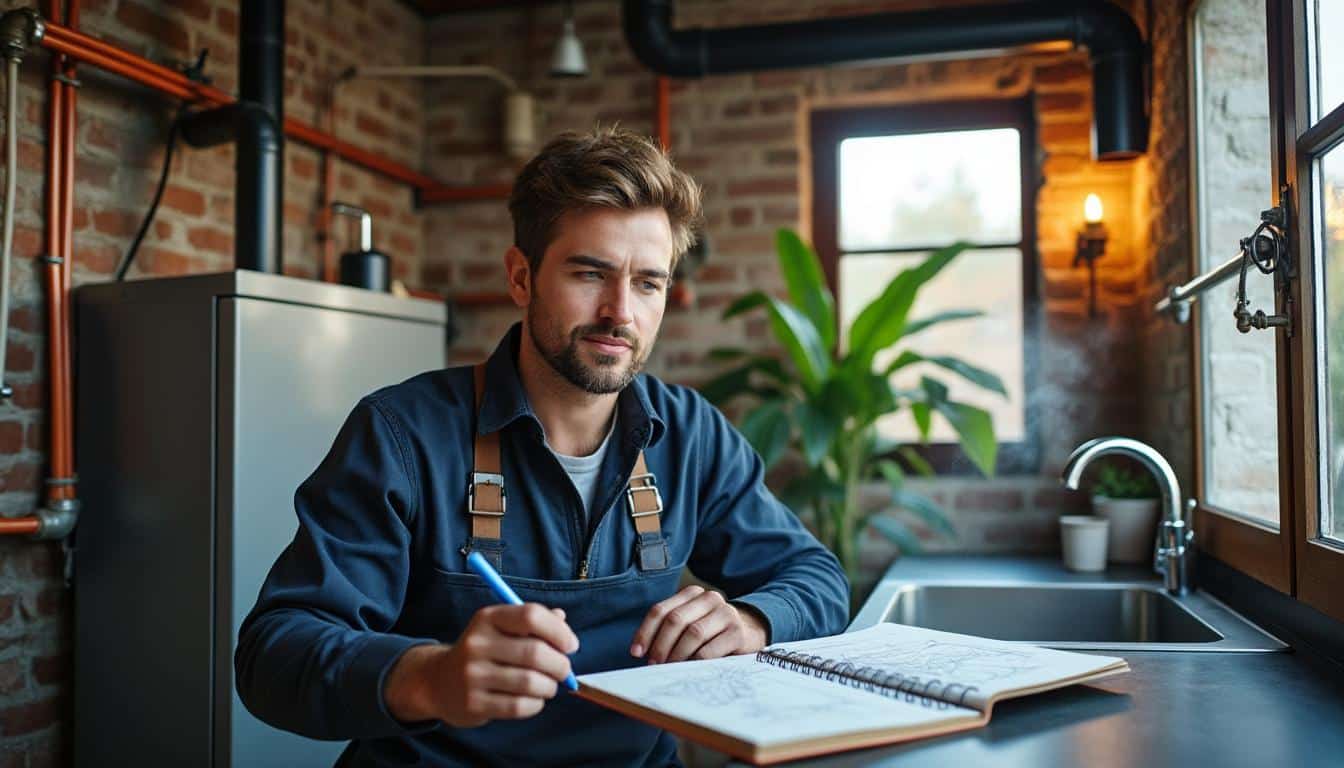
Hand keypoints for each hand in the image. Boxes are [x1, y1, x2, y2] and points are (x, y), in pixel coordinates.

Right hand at [384, 604, 578, 727]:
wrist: (439, 681)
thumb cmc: (484, 652)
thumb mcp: (502, 628)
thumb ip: (533, 622)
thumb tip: (562, 620)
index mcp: (488, 618)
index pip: (531, 616)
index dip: (559, 631)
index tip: (570, 645)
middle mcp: (477, 643)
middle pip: (535, 652)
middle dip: (561, 665)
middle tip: (564, 671)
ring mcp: (473, 675)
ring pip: (531, 682)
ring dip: (550, 686)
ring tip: (548, 686)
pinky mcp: (473, 703)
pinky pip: (519, 706)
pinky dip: (536, 704)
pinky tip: (533, 699)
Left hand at [629, 585, 768, 664]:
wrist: (751, 631)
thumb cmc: (712, 632)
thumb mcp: (691, 622)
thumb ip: (669, 630)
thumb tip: (642, 651)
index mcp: (692, 593)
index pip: (660, 610)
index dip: (645, 632)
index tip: (636, 652)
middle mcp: (709, 598)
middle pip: (675, 620)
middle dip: (660, 645)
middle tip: (654, 664)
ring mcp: (725, 613)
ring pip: (692, 633)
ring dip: (677, 655)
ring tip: (670, 668)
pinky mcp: (737, 632)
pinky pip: (710, 649)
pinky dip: (695, 662)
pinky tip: (689, 669)